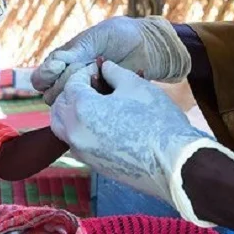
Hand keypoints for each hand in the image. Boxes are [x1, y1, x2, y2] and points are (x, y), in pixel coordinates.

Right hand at [31, 16, 191, 103]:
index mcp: (62, 61)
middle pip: (52, 95)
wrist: (148, 45)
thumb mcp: (96, 37)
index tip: (59, 67)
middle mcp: (70, 80)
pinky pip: (94, 108)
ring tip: (99, 76)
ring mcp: (87, 93)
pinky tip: (111, 86)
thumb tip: (54, 64)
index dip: (46, 76)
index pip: (41, 78)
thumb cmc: (120, 35)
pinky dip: (100, 98)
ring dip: (83, 92)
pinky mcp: (104, 103)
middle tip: (88, 67)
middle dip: (68, 82)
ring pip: (71, 105)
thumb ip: (75, 51)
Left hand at [50, 61, 233, 225]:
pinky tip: (106, 122)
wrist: (173, 163)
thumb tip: (104, 67)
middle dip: (73, 92)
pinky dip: (83, 129)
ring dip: (74, 112)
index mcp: (81, 110)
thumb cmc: (157, 121)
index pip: (72, 84)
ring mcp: (82, 152)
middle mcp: (74, 133)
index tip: (99, 68)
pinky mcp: (94, 165)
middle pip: (60, 107)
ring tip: (98, 102)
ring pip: (64, 127)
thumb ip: (114, 73)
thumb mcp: (136, 86)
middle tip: (94, 84)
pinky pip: (78, 142)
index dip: (85, 72)